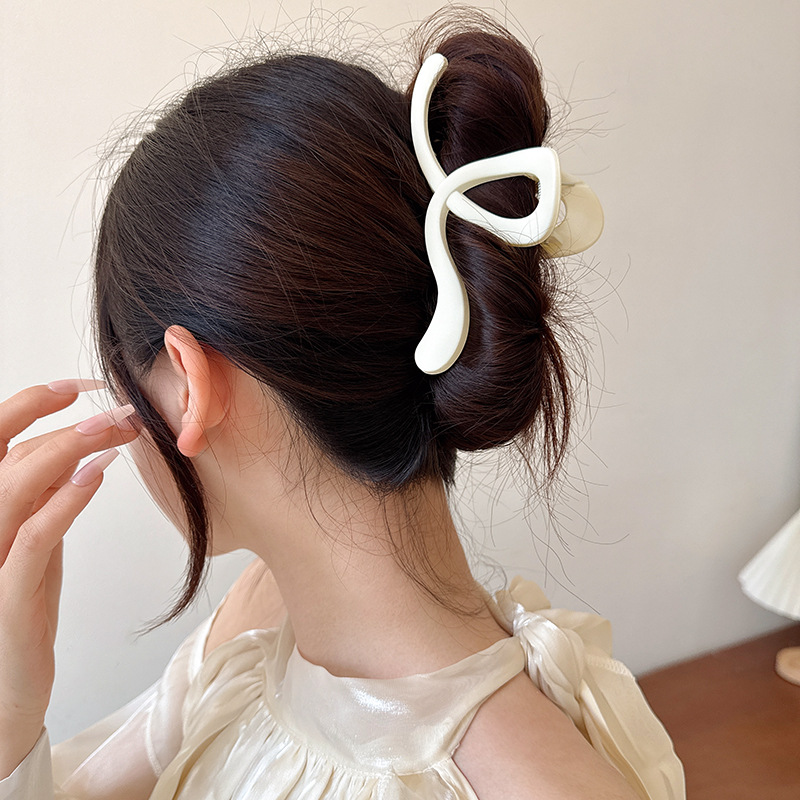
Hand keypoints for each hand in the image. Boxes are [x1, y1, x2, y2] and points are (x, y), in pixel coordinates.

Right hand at [0, 380, 140, 777]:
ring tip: (117, 430)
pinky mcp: (6, 595)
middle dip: (67, 424)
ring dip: (70, 448)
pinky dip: (65, 499)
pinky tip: (98, 473)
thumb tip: (76, 453)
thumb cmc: (21, 605)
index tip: (81, 385)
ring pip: (15, 484)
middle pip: (8, 454)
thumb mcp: (35, 540)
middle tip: (121, 411)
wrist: (8, 685)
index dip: (32, 403)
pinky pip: (33, 537)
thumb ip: (44, 497)